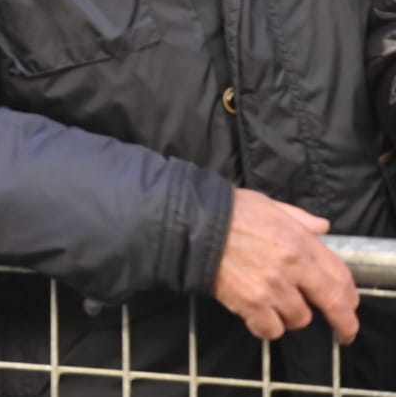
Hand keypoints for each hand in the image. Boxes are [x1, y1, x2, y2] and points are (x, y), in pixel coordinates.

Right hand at [212, 188, 358, 342]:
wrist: (188, 224)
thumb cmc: (226, 211)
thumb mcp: (267, 205)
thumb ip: (298, 218)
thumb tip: (323, 228)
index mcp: (299, 241)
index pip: (340, 274)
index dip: (349, 294)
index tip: (350, 305)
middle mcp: (292, 267)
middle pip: (332, 304)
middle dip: (343, 323)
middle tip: (343, 333)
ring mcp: (272, 287)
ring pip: (299, 318)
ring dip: (290, 315)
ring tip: (274, 304)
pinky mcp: (250, 304)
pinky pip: (271, 329)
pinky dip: (266, 327)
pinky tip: (258, 316)